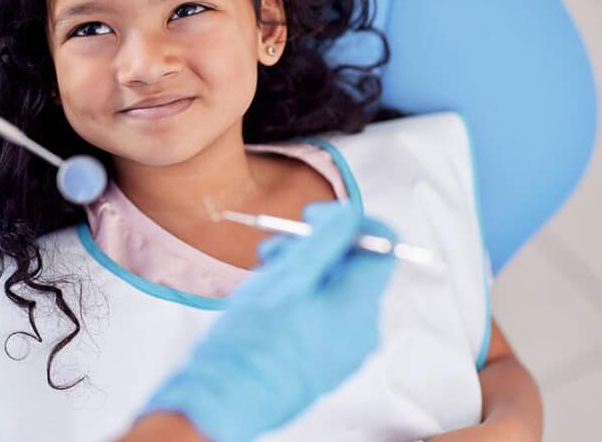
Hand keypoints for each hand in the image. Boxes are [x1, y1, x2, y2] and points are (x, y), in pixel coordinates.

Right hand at [143, 202, 396, 441]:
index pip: (381, 245)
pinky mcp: (327, 362)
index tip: (313, 218)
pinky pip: (326, 316)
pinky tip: (271, 300)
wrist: (227, 396)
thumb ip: (326, 239)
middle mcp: (362, 329)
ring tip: (265, 274)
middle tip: (275, 248)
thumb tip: (351, 213)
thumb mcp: (289, 275)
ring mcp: (346, 350)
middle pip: (354, 267)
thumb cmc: (252, 338)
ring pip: (336, 290)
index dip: (348, 223)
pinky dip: (303, 298)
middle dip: (316, 247)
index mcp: (359, 305)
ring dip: (304, 272)